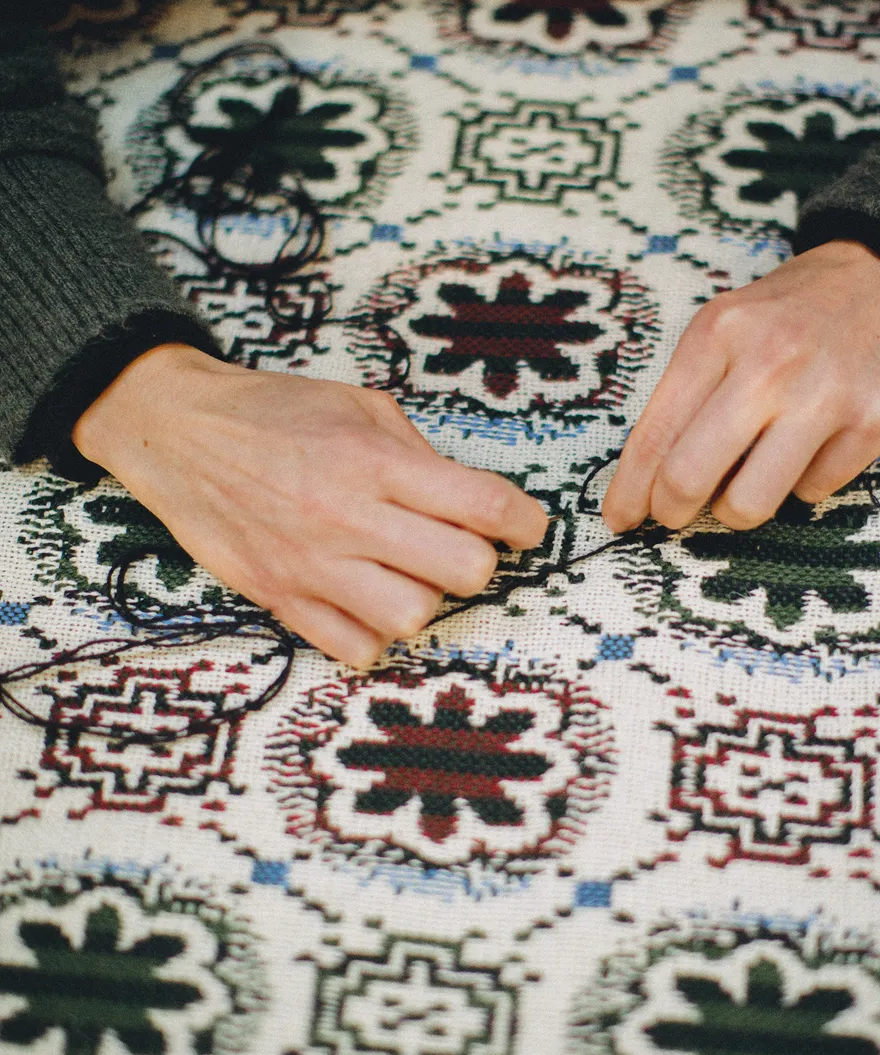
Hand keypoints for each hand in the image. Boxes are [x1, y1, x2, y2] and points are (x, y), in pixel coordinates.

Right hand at [73, 345, 546, 666]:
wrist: (178, 431)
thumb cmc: (274, 412)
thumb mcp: (360, 405)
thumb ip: (419, 453)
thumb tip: (470, 501)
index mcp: (376, 460)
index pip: (485, 506)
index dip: (525, 522)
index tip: (525, 526)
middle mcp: (349, 517)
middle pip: (465, 571)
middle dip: (479, 561)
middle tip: (461, 546)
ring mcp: (313, 565)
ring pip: (414, 617)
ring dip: (425, 598)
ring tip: (407, 574)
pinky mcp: (281, 598)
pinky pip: (356, 649)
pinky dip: (374, 634)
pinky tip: (368, 603)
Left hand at [602, 241, 879, 533]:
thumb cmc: (787, 315)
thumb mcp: (722, 328)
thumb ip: (685, 396)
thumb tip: (647, 482)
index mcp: (719, 334)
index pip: (656, 433)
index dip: (630, 489)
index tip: (619, 518)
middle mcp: (769, 364)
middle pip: (690, 476)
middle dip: (671, 511)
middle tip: (673, 514)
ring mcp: (825, 395)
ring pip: (750, 502)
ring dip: (736, 509)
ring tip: (744, 484)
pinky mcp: (873, 421)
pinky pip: (813, 493)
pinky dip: (801, 483)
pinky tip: (808, 447)